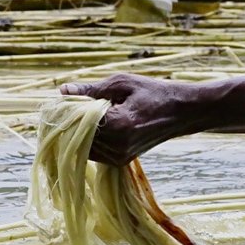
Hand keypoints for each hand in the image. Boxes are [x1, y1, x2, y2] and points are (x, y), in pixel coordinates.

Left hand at [59, 74, 199, 164]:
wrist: (181, 112)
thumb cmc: (153, 93)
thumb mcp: (122, 83)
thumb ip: (91, 89)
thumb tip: (63, 91)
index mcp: (119, 125)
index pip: (79, 122)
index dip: (67, 110)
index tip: (62, 99)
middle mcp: (118, 147)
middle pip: (78, 137)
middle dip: (71, 122)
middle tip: (70, 104)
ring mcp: (119, 157)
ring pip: (83, 147)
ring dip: (79, 132)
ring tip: (85, 112)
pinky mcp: (120, 161)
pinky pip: (94, 152)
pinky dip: (89, 139)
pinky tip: (95, 125)